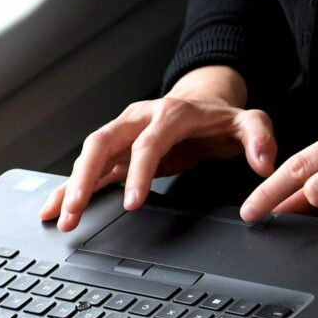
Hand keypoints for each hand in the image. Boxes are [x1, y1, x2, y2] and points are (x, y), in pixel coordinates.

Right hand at [40, 66, 276, 231]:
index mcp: (169, 114)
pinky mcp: (116, 150)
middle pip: (102, 143)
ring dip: (72, 186)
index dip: (138, 172)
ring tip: (59, 218)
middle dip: (85, 178)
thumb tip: (264, 163)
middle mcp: (138, 118)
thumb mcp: (249, 121)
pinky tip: (54, 208)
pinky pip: (89, 168)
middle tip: (76, 211)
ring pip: (89, 155)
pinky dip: (69, 187)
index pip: (148, 143)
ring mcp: (123, 133)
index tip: (132, 202)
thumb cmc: (221, 117)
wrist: (203, 99)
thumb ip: (259, 138)